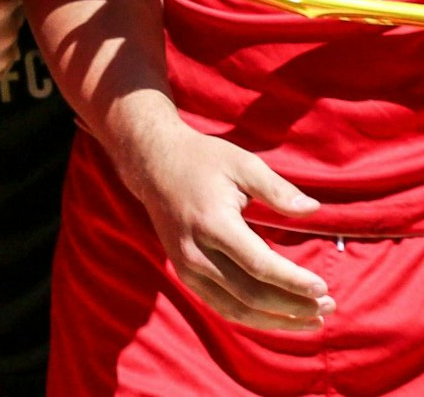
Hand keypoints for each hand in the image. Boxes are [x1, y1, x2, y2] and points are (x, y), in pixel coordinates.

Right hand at [111, 101, 334, 329]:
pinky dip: (254, 319)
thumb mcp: (241, 163)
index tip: (324, 289)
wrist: (152, 163)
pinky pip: (222, 307)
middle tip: (329, 306)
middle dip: (294, 305)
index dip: (293, 281)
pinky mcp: (184, 273)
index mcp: (212, 222)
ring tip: (313, 320)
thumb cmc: (202, 160)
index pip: (259, 265)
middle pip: (251, 294)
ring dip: (277, 320)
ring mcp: (185, 266)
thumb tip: (314, 210)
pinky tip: (281, 318)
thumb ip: (277, 189)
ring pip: (236, 310)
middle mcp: (195, 251)